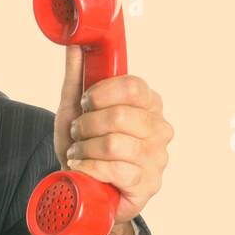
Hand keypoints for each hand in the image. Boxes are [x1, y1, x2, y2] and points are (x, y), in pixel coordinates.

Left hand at [55, 44, 171, 224]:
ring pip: (114, 143)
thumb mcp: (76, 111)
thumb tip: (74, 44)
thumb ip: (78, 77)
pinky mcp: (148, 185)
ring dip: (85, 148)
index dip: (103, 93)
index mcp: (150, 106)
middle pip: (120, 116)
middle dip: (87, 125)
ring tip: (78, 153)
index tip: (86, 103)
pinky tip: (82, 168)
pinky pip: (115, 170)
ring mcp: (157, 159)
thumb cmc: (87, 149)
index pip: (135, 87)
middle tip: (77, 132)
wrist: (85, 190)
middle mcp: (160, 130)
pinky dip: (89, 168)